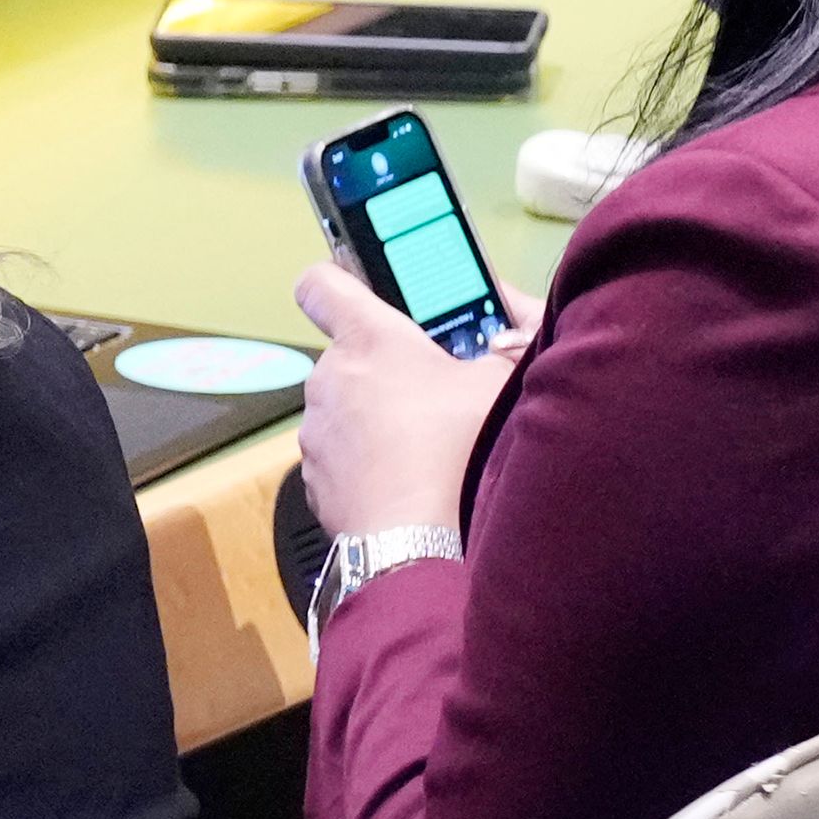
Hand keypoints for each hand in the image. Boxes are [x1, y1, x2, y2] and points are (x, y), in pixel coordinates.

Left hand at [293, 262, 519, 535]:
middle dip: (383, 367)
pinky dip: (364, 462)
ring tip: (422, 444)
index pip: (322, 284)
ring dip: (372, 417)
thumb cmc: (456, 450)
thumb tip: (506, 335)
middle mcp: (328, 377)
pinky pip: (339, 455)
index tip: (358, 289)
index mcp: (368, 340)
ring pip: (343, 408)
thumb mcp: (500, 384)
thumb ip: (501, 347)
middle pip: (347, 355)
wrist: (417, 538)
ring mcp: (314, 429)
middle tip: (429, 390)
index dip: (337, 281)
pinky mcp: (312, 476)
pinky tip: (404, 480)